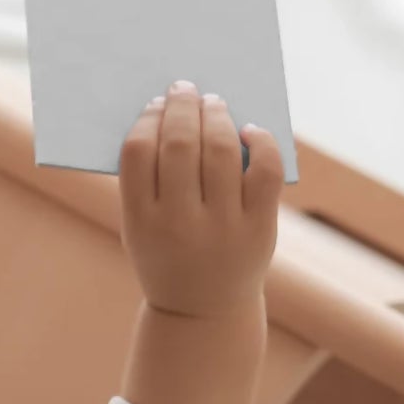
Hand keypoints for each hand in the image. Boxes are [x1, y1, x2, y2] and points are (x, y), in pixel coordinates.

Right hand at [119, 81, 283, 319]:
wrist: (202, 313)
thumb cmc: (167, 256)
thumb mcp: (140, 229)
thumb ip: (146, 182)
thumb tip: (166, 113)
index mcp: (141, 222)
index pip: (138, 152)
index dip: (147, 119)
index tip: (156, 105)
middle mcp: (180, 224)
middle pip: (179, 144)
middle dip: (182, 107)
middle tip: (184, 90)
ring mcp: (222, 227)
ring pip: (220, 150)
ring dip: (216, 115)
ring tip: (213, 103)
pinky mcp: (258, 229)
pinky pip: (265, 171)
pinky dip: (261, 141)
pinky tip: (249, 131)